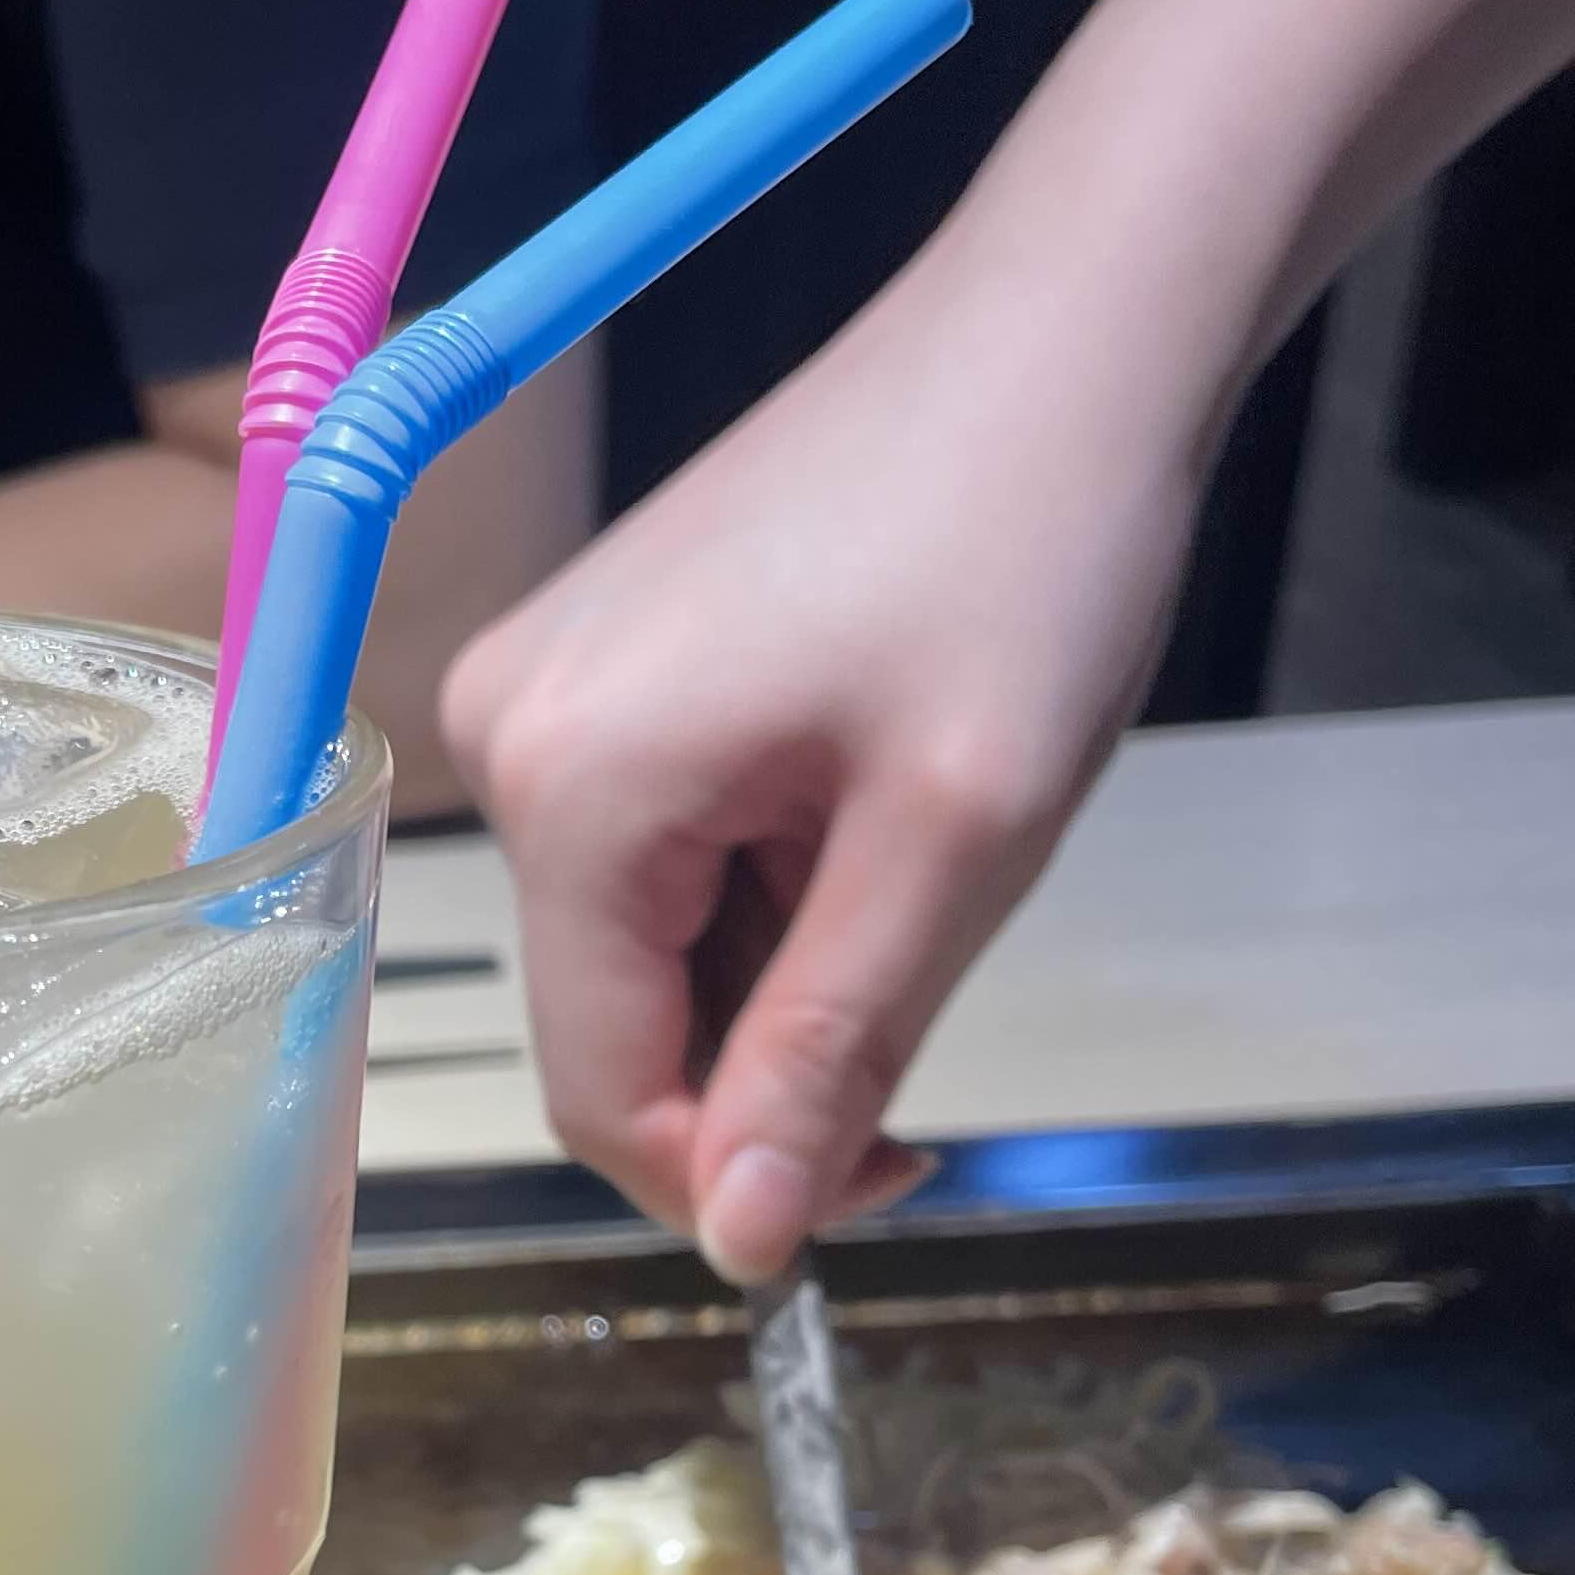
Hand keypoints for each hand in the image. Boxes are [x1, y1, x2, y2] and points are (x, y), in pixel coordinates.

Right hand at [442, 233, 1205, 1280]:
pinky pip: (658, 852)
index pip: (601, 1093)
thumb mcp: (953, 847)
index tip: (898, 1175)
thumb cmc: (1033, 549)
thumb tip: (737, 1245)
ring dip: (786, 958)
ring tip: (922, 847)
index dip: (739, 1179)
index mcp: (569, 789)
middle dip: (774, 1053)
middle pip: (618, 1019)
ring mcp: (544, 690)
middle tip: (941, 981)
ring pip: (647, 943)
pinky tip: (875, 799)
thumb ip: (828, 1056)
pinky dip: (770, 878)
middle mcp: (508, 738)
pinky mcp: (593, 662)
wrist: (1065, 329)